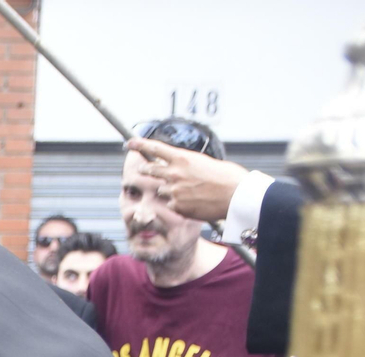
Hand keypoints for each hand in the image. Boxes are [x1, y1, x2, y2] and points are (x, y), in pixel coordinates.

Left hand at [126, 137, 249, 223]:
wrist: (235, 195)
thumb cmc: (227, 177)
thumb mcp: (205, 163)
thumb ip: (187, 165)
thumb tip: (179, 167)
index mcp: (182, 158)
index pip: (155, 148)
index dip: (139, 144)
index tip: (129, 143)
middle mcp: (174, 173)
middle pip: (150, 170)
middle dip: (146, 169)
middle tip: (143, 169)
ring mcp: (173, 191)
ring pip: (161, 190)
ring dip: (169, 191)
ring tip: (188, 191)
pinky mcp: (176, 206)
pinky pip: (170, 205)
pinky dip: (178, 204)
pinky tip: (193, 203)